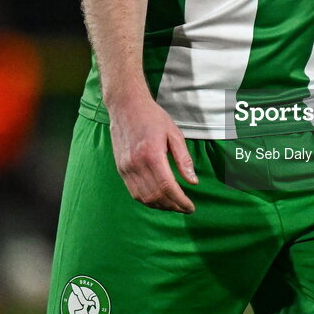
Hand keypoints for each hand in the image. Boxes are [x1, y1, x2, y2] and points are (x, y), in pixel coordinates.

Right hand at [108, 92, 198, 213]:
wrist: (126, 106)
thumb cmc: (152, 117)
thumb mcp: (174, 133)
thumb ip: (184, 159)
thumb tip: (193, 182)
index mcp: (152, 154)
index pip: (167, 187)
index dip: (180, 201)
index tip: (190, 207)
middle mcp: (136, 164)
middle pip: (156, 196)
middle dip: (172, 206)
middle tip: (185, 207)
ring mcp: (126, 168)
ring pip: (143, 198)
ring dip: (160, 206)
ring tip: (173, 205)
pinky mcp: (120, 169)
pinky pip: (134, 192)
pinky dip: (147, 200)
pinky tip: (158, 199)